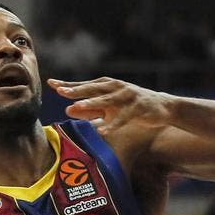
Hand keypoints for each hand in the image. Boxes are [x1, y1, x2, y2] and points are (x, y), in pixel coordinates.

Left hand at [48, 76, 172, 134]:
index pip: (83, 85)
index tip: (51, 84)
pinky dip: (112, 124)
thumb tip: (68, 110)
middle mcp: (115, 88)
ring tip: (76, 107)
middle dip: (76, 90)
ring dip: (91, 104)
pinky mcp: (138, 108)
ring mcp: (127, 97)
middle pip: (92, 89)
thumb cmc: (132, 106)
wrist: (163, 107)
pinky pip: (123, 118)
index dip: (68, 84)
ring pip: (106, 101)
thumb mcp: (109, 107)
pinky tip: (101, 130)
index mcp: (107, 85)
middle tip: (60, 92)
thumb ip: (90, 109)